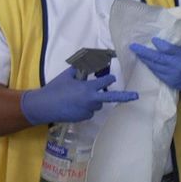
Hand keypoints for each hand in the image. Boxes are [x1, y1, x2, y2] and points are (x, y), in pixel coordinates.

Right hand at [20, 66, 137, 124]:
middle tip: (136, 96)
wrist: (44, 106)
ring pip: (97, 104)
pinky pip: (89, 111)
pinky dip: (84, 108)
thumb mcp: (66, 76)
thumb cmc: (54, 89)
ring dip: (93, 100)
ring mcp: (88, 110)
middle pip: (110, 96)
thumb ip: (78, 70)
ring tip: (76, 98)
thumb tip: (86, 63)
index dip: (109, 78)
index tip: (111, 77)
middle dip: (125, 96)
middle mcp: (91, 99)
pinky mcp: (84, 117)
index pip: (105, 81)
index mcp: (88, 87)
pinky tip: (73, 106)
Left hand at [131, 37, 180, 90]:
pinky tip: (144, 61)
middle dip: (143, 51)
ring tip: (136, 52)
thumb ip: (177, 46)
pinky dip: (149, 66)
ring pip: (154, 65)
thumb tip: (163, 39)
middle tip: (133, 46)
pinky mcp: (168, 81)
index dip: (159, 44)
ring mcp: (171, 75)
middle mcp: (176, 66)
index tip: (153, 39)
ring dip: (144, 59)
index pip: (168, 49)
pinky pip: (155, 72)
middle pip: (157, 57)